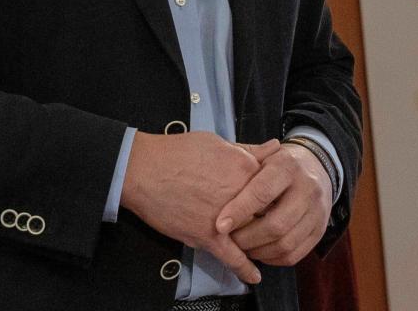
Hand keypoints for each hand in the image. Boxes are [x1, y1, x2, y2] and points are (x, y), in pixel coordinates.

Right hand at [120, 133, 279, 284]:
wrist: (143, 170)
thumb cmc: (175, 152)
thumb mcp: (216, 142)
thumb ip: (248, 149)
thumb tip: (274, 148)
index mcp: (245, 168)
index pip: (274, 187)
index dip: (275, 195)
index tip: (274, 199)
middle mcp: (241, 195)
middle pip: (268, 213)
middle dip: (269, 219)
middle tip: (268, 222)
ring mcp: (226, 219)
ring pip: (255, 237)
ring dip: (260, 243)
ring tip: (264, 246)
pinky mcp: (208, 237)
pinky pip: (233, 258)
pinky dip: (245, 269)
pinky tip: (254, 275)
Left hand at [214, 142, 332, 266]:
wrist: (316, 167)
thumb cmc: (277, 163)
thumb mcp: (262, 155)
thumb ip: (241, 166)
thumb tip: (216, 184)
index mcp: (288, 167)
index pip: (262, 193)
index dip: (239, 211)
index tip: (220, 225)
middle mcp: (307, 189)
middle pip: (276, 225)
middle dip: (248, 238)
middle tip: (229, 240)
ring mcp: (317, 212)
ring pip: (285, 244)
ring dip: (259, 251)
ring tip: (241, 247)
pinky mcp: (320, 231)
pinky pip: (294, 255)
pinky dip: (272, 259)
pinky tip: (258, 252)